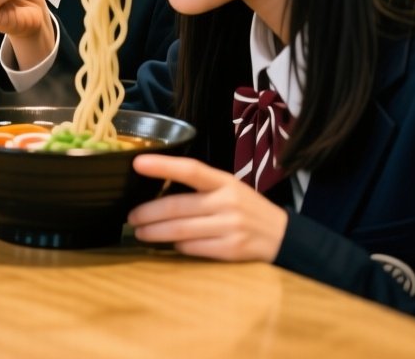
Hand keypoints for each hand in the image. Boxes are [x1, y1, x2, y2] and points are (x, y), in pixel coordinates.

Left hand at [127, 155, 289, 261]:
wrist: (282, 236)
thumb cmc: (247, 208)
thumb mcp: (229, 188)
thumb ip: (201, 187)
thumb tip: (158, 187)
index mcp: (225, 182)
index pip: (191, 170)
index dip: (163, 166)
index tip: (138, 163)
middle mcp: (227, 203)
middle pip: (177, 207)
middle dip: (148, 213)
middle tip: (131, 216)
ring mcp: (230, 227)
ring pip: (181, 230)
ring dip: (155, 232)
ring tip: (141, 232)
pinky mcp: (231, 250)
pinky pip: (194, 248)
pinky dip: (178, 246)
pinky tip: (170, 244)